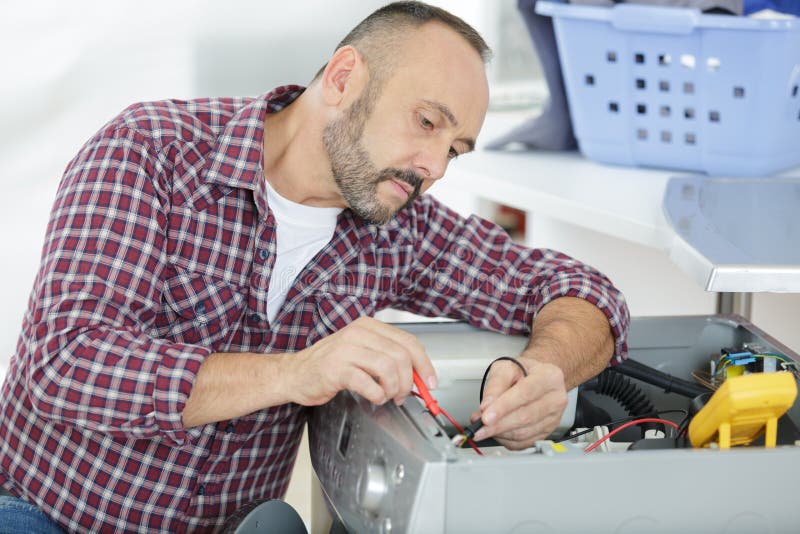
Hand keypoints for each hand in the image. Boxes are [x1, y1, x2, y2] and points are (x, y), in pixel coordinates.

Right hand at [282, 316, 436, 406]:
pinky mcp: (336, 369)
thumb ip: (388, 358)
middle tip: (404, 394)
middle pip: (401, 356)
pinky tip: (374, 397)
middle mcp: (358, 333)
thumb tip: (418, 374)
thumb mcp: (361, 352)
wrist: (295, 373)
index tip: (431, 381)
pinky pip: (368, 383)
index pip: (408, 342)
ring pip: (388, 368)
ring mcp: (346, 350)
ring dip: (394, 389)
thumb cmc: (329, 365)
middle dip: (409, 381)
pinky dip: (377, 395)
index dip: (424, 364)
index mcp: (368, 326)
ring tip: (388, 396)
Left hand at [470, 357, 567, 449]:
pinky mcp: (547, 432)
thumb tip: (487, 406)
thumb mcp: (506, 368)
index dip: (504, 407)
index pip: (525, 393)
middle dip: (498, 425)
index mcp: (549, 377)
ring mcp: (553, 417)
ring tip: (484, 429)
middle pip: (525, 416)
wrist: (537, 378)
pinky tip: (497, 433)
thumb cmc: (523, 371)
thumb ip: (495, 385)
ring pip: (524, 433)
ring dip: (500, 434)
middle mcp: (556, 398)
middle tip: (479, 428)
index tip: (486, 417)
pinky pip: (525, 442)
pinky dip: (507, 441)